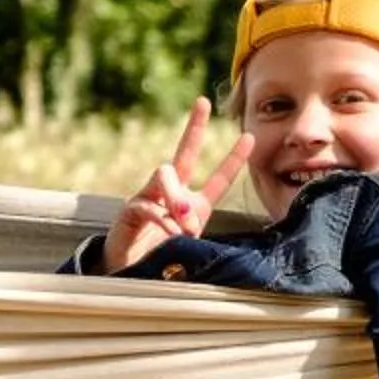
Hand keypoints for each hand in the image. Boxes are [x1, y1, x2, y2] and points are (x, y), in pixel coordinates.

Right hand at [105, 98, 253, 270]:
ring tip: (185, 222)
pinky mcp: (130, 211)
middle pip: (184, 154)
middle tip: (203, 103)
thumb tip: (186, 220)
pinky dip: (160, 217)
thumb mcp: (186, 246)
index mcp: (193, 204)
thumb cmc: (160, 258)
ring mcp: (149, 198)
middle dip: (194, 126)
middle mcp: (170, 195)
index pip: (217, 178)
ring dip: (176, 195)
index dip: (233, 159)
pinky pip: (146, 204)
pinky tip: (169, 230)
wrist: (129, 275)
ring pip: (164, 174)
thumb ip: (190, 230)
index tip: (249, 136)